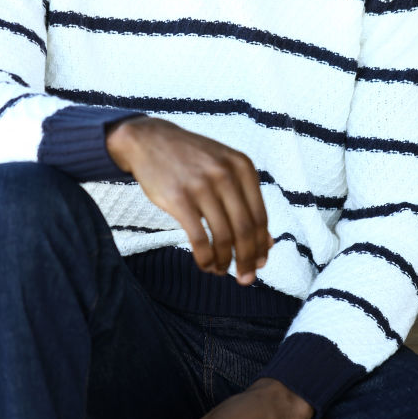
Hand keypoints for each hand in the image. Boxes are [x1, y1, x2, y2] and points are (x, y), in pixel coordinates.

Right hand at [106, 117, 270, 284]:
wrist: (150, 140)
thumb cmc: (191, 159)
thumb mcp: (224, 169)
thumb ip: (245, 201)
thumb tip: (267, 243)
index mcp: (242, 167)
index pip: (260, 216)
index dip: (261, 246)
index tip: (259, 264)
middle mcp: (226, 174)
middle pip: (245, 230)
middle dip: (247, 260)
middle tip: (245, 278)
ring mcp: (202, 185)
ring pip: (223, 237)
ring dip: (225, 261)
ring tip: (220, 270)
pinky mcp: (179, 199)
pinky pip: (199, 238)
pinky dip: (205, 258)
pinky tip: (205, 264)